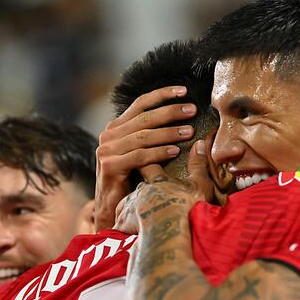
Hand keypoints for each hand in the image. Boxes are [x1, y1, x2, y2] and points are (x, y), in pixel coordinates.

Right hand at [94, 86, 197, 230]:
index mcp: (116, 127)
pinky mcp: (110, 166)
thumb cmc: (131, 179)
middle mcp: (109, 135)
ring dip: (169, 132)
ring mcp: (107, 150)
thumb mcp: (140, 152)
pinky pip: (140, 156)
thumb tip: (180, 118)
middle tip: (192, 110)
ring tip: (189, 131)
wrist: (110, 208)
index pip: (140, 104)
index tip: (184, 91)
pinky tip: (175, 151)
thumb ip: (150, 134)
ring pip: (143, 136)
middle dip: (170, 111)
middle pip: (144, 118)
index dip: (162, 95)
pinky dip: (159, 152)